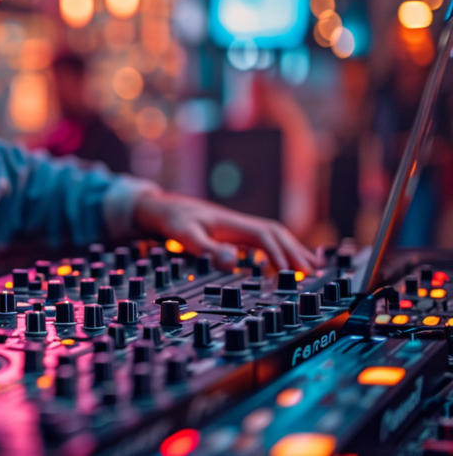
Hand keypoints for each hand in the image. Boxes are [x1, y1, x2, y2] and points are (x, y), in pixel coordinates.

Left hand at [132, 191, 320, 272]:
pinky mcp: (238, 234)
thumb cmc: (175, 222)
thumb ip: (208, 249)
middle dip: (296, 252)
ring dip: (295, 250)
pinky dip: (283, 250)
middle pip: (277, 234)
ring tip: (315, 268)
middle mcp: (241, 224)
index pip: (264, 236)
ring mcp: (241, 228)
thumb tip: (234, 261)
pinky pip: (267, 241)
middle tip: (313, 273)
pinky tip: (292, 262)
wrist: (165, 209)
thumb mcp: (186, 236)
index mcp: (233, 223)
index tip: (289, 272)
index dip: (279, 253)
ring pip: (276, 236)